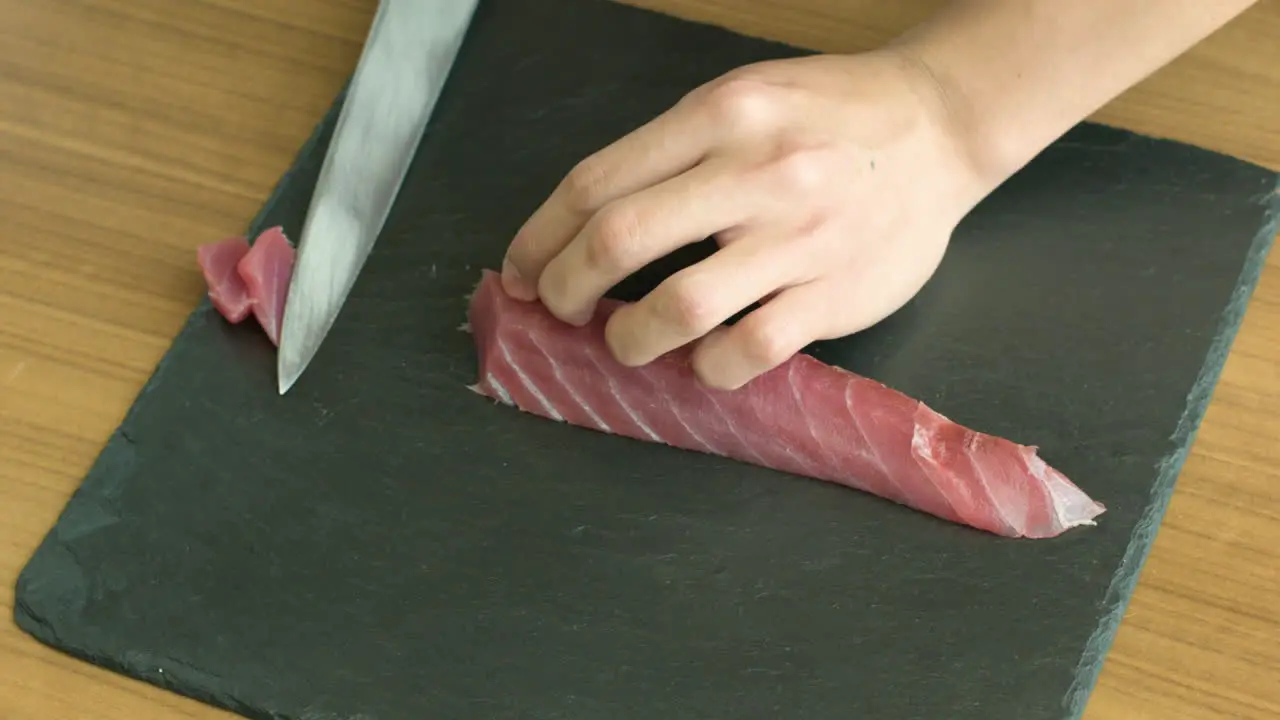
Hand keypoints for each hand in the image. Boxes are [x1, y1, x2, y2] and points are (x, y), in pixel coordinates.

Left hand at [500, 50, 990, 389]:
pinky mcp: (836, 293)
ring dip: (631, 339)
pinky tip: (703, 361)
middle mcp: (754, 171)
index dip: (539, 237)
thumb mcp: (742, 99)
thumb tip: (585, 223)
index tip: (522, 271)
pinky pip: (748, 350)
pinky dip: (707, 368)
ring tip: (628, 342)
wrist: (939, 127)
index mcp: (718, 116)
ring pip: (680, 306)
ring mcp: (799, 236)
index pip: (595, 183)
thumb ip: (670, 153)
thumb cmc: (826, 116)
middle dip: (567, 286)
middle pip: (619, 240)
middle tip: (562, 308)